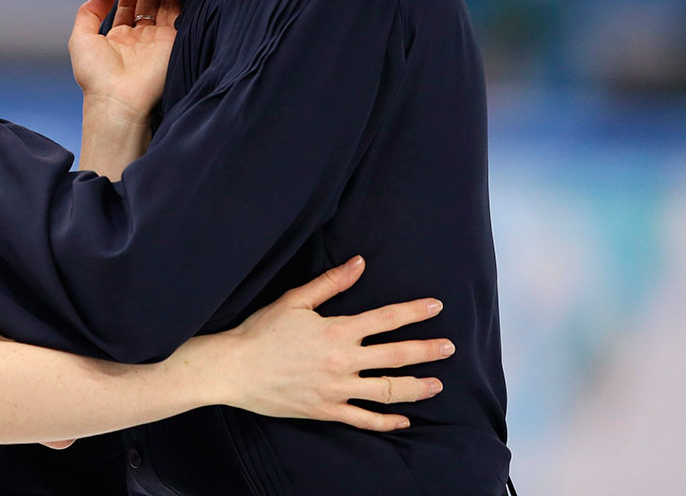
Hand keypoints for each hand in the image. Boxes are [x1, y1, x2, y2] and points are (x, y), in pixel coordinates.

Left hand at [70, 0, 179, 119]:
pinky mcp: (172, 39)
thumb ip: (88, 13)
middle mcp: (140, 37)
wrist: (118, 98)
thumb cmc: (96, 75)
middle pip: (145, 2)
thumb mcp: (80, 38)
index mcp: (119, 38)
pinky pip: (176, 10)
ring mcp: (157, 37)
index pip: (126, 6)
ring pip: (161, 3)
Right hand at [210, 257, 450, 430]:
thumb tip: (359, 263)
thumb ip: (331, 283)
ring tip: (437, 385)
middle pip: (396, 356)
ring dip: (416, 387)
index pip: (386, 318)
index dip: (414, 311)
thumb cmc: (261, 331)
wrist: (235, 369)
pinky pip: (364, 420)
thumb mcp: (295, 300)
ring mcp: (337, 389)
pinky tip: (403, 420)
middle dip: (427, 350)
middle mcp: (343, 360)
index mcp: (337, 330)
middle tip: (450, 348)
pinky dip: (386, 421)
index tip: (435, 307)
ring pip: (387, 390)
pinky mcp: (326, 410)